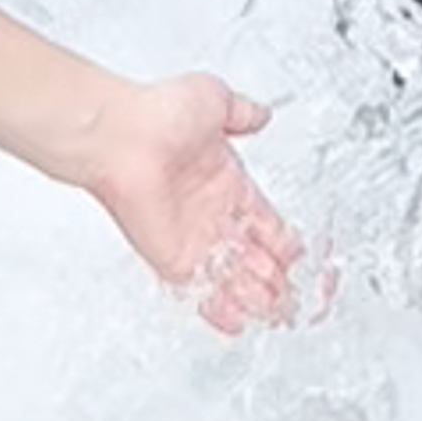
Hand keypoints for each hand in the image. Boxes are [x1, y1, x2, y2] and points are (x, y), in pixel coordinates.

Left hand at [75, 74, 310, 334]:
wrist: (121, 133)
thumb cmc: (157, 112)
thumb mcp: (212, 98)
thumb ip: (242, 111)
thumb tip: (261, 114)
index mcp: (226, 182)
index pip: (266, 223)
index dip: (286, 242)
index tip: (301, 257)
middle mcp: (211, 213)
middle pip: (255, 257)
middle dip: (279, 279)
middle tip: (300, 298)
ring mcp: (192, 237)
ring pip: (234, 278)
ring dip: (259, 297)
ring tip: (280, 315)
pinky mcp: (172, 257)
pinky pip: (200, 289)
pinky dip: (220, 308)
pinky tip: (239, 322)